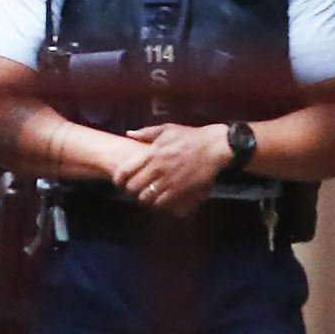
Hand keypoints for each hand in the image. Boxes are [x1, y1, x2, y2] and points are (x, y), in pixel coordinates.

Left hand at [113, 123, 230, 215]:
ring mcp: (170, 181)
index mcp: (152, 152)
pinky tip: (159, 201)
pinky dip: (158, 204)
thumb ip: (146, 133)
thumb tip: (129, 134)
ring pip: (146, 198)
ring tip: (145, 197)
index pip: (126, 170)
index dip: (118, 179)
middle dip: (130, 190)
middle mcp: (158, 168)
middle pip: (133, 187)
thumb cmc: (191, 136)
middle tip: (132, 191)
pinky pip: (162, 204)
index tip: (118, 182)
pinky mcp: (182, 190)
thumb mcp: (167, 129)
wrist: (216, 147)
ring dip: (143, 199)